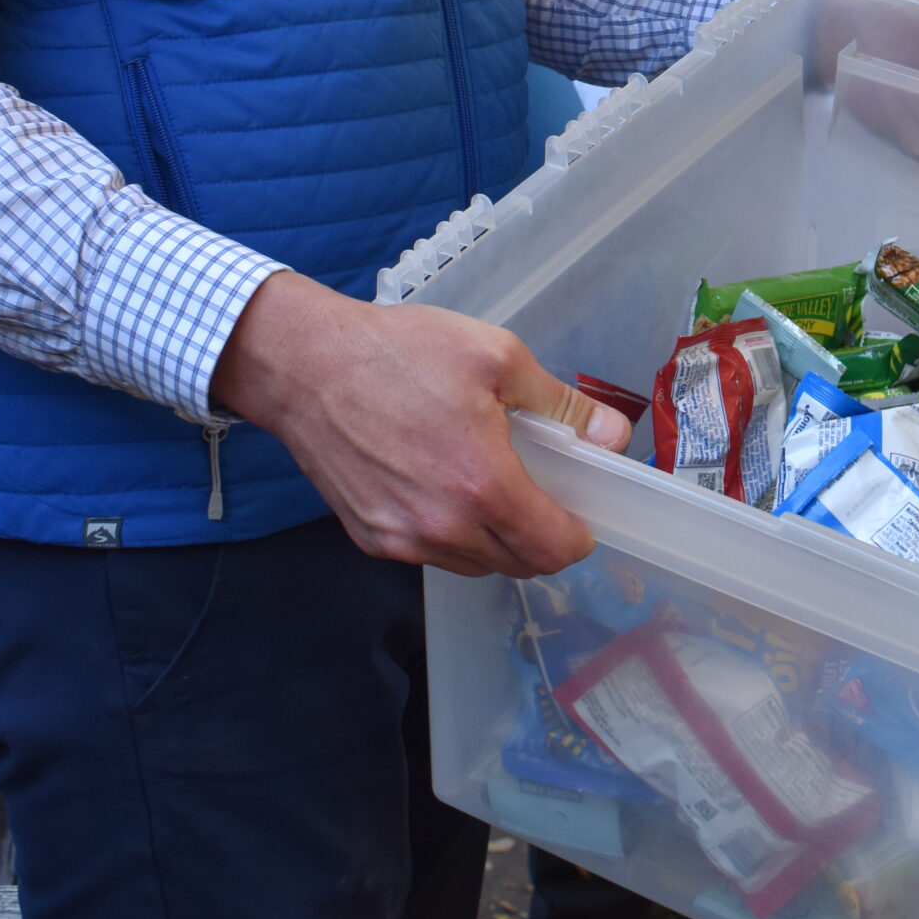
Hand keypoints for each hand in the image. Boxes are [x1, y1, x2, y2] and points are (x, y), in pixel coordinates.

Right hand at [211, 272, 631, 578]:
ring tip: (491, 486)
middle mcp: (443, 528)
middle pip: (517, 565)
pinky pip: (430, 554)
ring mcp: (402, 539)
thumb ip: (561, 404)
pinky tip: (444, 487)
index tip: (582, 513)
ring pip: (473, 564)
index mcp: (483, 485)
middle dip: (541, 540)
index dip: (578, 536)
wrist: (306, 365)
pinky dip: (451, 535)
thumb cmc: (401, 353)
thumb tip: (612, 434)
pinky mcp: (370, 537)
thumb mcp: (497, 358)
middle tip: (543, 495)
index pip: (553, 548)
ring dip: (496, 541)